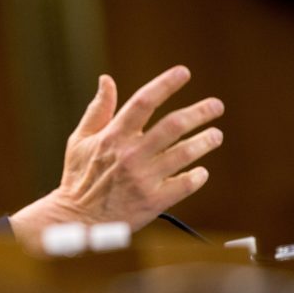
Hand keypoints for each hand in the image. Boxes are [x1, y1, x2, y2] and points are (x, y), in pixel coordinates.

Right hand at [10, 65, 223, 253]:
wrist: (77, 219)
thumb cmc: (78, 177)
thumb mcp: (80, 140)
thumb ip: (98, 110)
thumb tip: (106, 80)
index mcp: (113, 136)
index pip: (143, 101)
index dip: (165, 84)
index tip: (184, 72)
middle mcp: (130, 155)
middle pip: (173, 125)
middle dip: (200, 112)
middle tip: (216, 106)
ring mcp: (143, 178)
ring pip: (184, 153)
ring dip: (205, 142)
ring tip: (216, 135)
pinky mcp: (152, 202)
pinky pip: (184, 185)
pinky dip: (197, 176)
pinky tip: (201, 171)